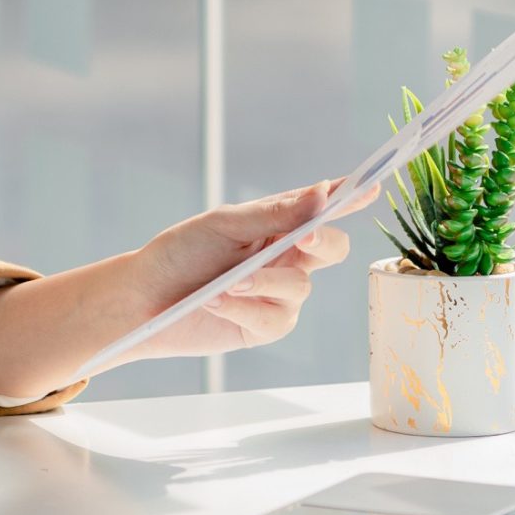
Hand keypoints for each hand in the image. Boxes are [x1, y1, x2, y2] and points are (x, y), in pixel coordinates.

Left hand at [113, 179, 373, 365]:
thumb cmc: (182, 252)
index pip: (321, 208)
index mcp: (279, 224)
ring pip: (301, 287)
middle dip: (324, 244)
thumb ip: (275, 213)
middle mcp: (287, 258)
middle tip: (303, 240)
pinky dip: (245, 308)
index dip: (349, 197)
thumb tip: (322, 193)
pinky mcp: (264, 326)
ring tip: (226, 283)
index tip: (370, 188)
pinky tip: (217, 302)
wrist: (144, 298)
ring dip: (264, 283)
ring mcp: (279, 294)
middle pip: (332, 248)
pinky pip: (276, 319)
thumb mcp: (225, 225)